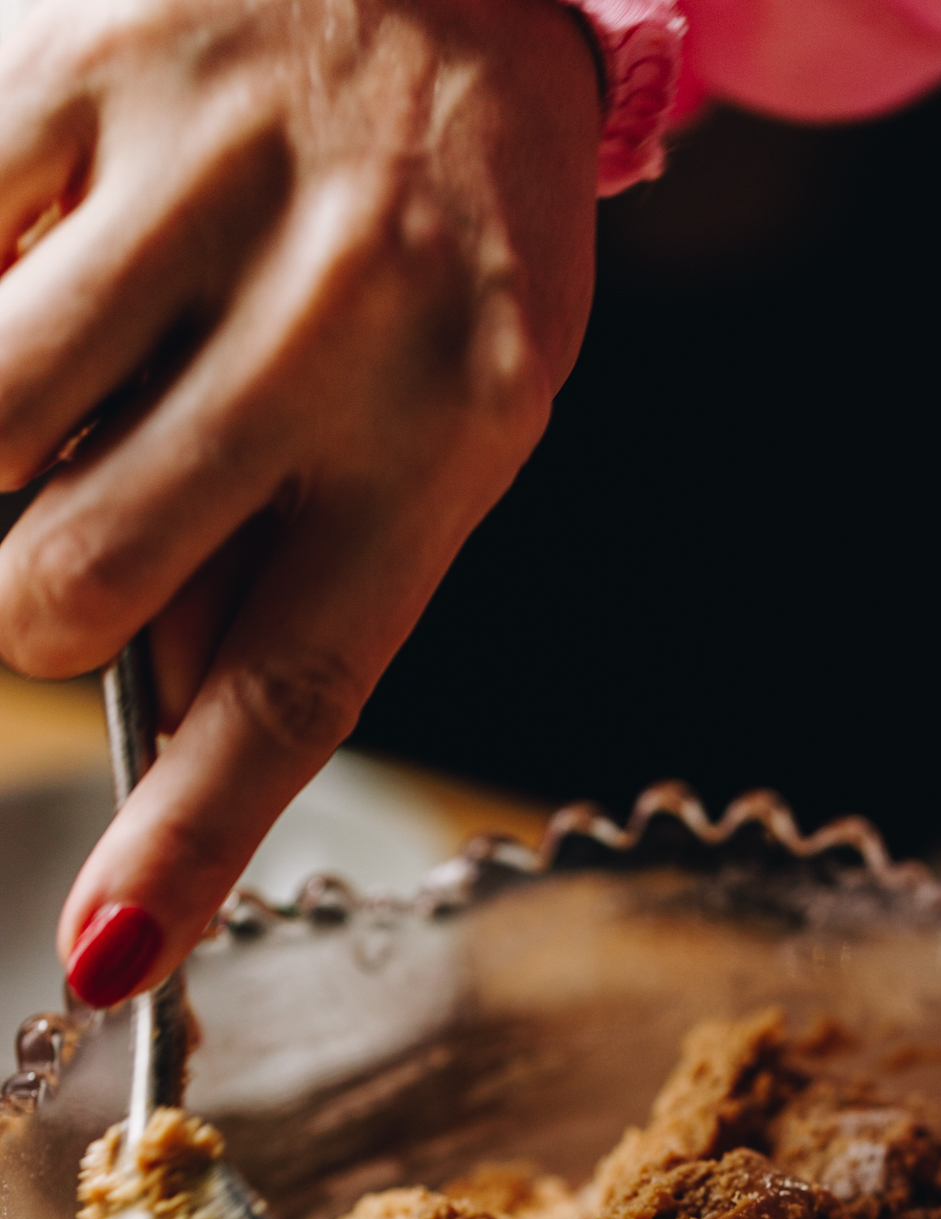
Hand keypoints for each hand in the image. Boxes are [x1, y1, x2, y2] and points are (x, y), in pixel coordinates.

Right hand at [0, 0, 598, 1003]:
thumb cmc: (450, 237)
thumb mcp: (443, 420)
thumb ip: (292, 566)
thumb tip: (150, 720)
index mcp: (451, 433)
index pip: (298, 683)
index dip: (190, 839)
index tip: (108, 962)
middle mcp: (342, 316)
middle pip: (79, 580)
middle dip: (28, 612)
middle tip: (66, 551)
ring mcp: (210, 186)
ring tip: (72, 403)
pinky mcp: (84, 70)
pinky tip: (43, 286)